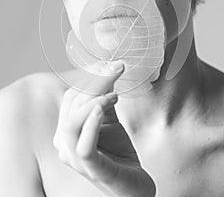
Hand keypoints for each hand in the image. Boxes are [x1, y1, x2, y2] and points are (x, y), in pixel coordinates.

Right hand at [53, 60, 155, 196]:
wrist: (133, 186)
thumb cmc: (118, 153)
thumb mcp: (110, 120)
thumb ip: (104, 99)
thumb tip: (107, 71)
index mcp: (67, 128)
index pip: (72, 96)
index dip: (89, 77)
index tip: (108, 64)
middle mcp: (65, 142)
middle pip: (72, 104)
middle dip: (94, 82)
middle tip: (116, 67)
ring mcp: (76, 158)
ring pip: (72, 122)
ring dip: (93, 100)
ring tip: (114, 92)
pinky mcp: (91, 169)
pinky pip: (83, 146)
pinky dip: (92, 124)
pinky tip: (105, 107)